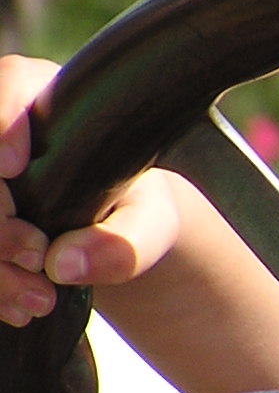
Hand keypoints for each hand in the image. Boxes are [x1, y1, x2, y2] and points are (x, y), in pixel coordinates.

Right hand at [0, 54, 181, 326]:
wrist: (112, 230)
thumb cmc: (132, 207)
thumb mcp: (150, 223)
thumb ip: (125, 241)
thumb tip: (64, 264)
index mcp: (46, 102)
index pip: (11, 84)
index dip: (2, 124)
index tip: (13, 166)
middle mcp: (0, 127)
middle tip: (37, 259)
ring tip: (40, 299)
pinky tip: (19, 307)